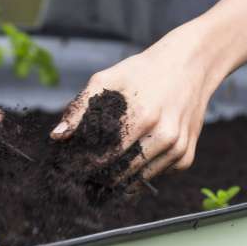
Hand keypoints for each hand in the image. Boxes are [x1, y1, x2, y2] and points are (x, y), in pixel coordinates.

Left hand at [50, 24, 225, 181]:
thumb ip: (80, 108)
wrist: (190, 64)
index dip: (86, 166)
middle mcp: (164, 135)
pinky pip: (160, 174)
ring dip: (121, 180)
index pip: (106, 157)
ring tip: (103, 177)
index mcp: (142, 116)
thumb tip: (57, 136)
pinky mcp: (187, 155)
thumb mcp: (108, 79)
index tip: (72, 169)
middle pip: (123, 173)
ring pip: (141, 179)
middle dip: (100, 178)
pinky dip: (145, 173)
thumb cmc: (143, 71)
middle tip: (84, 179)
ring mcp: (178, 147)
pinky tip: (135, 161)